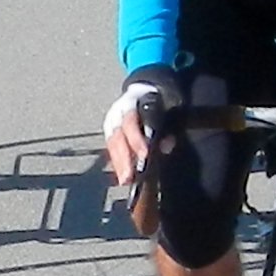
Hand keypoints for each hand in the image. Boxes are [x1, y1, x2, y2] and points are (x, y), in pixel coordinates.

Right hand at [102, 72, 177, 189]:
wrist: (141, 94)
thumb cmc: (155, 104)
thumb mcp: (163, 110)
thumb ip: (165, 127)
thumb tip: (166, 144)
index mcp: (129, 104)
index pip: (130, 123)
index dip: (136, 140)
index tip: (144, 155)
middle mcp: (115, 114)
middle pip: (116, 138)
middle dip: (123, 159)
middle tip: (129, 178)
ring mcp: (109, 124)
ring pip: (112, 146)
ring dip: (119, 165)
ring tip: (125, 180)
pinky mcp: (108, 134)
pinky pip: (112, 150)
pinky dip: (118, 164)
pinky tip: (123, 177)